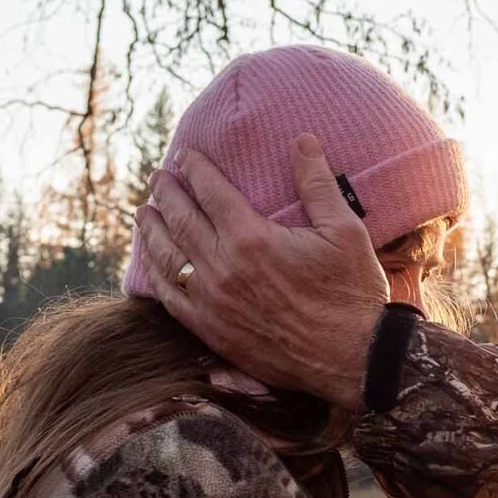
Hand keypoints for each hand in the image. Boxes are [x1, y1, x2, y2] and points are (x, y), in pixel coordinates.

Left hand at [135, 134, 388, 410]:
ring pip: (167, 258)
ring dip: (151, 231)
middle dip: (166, 194)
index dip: (194, 169)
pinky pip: (170, 299)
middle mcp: (222, 267)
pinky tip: (153, 265)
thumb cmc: (353, 292)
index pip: (209, 191)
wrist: (353, 358)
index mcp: (251, 237)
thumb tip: (302, 140)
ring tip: (144, 214)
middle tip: (158, 178)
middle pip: (179, 219)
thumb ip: (317, 183)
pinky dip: (156, 276)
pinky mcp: (212, 332)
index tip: (185, 156)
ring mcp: (212, 302)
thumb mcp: (345, 230)